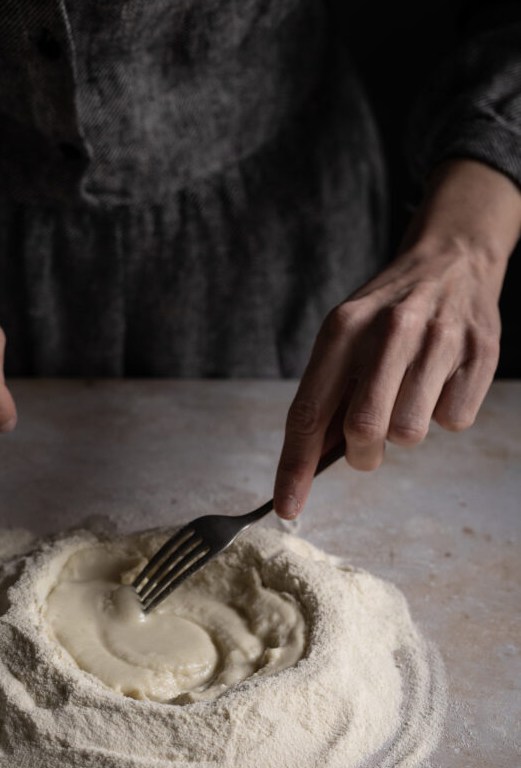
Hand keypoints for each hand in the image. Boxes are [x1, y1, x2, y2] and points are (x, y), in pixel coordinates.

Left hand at [273, 160, 520, 519]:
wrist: (452, 258)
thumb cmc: (388, 311)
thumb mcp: (344, 337)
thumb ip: (326, 396)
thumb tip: (306, 465)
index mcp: (342, 330)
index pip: (308, 413)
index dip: (296, 468)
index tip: (286, 508)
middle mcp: (389, 332)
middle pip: (363, 430)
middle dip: (362, 454)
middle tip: (368, 443)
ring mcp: (438, 341)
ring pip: (410, 434)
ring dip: (405, 431)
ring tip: (409, 394)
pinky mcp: (480, 354)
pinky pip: (454, 422)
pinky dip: (443, 414)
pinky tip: (440, 382)